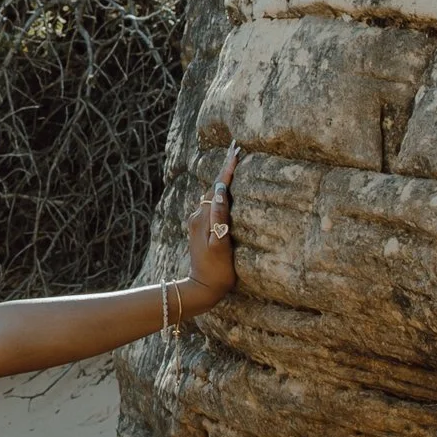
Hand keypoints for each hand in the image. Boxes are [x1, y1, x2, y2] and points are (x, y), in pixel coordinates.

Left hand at [180, 156, 238, 317]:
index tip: (236, 149)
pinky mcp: (201, 229)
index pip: (218, 186)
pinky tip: (228, 192)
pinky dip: (221, 194)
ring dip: (223, 181)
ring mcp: (198, 222)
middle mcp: (198, 215)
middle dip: (226, 169)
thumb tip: (220, 192)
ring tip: (235, 165)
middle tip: (238, 150)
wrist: (202, 287)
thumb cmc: (217, 269)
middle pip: (214, 187)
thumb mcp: (220, 244)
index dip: (228, 167)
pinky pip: (213, 205)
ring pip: (213, 195)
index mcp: (204, 216)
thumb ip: (219, 218)